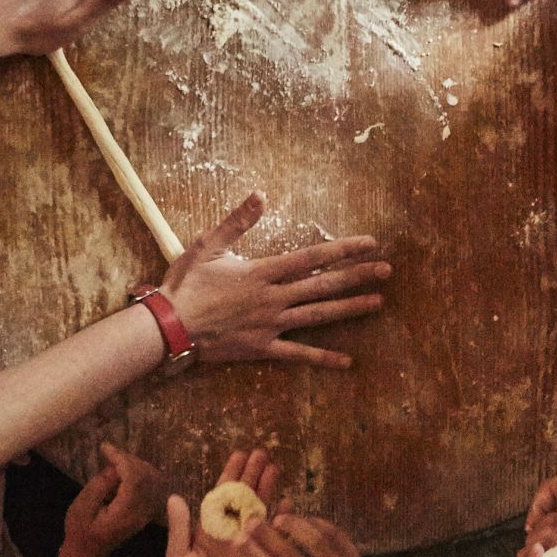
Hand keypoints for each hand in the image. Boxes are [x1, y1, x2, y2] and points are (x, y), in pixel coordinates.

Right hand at [60, 442, 167, 556]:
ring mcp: (145, 513)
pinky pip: (150, 486)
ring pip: (150, 479)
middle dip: (128, 459)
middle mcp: (141, 512)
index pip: (133, 478)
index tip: (105, 447)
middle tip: (109, 452)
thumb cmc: (79, 532)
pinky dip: (140, 473)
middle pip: (145, 477)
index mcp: (126, 512)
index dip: (122, 459)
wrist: (86, 555)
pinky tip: (125, 469)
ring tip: (115, 459)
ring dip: (135, 464)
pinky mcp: (144, 511)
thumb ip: (99, 487)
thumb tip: (114, 469)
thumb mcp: (81, 509)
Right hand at [159, 194, 389, 367]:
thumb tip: (260, 194)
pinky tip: (347, 362)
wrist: (168, 328)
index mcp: (262, 272)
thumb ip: (237, 221)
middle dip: (357, 276)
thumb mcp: (207, 245)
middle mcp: (273, 298)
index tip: (370, 242)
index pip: (311, 257)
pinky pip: (298, 355)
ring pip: (318, 315)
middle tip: (388, 270)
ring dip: (350, 309)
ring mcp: (270, 325)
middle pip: (323, 285)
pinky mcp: (263, 348)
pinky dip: (322, 358)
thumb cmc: (185, 285)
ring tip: (378, 303)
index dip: (342, 248)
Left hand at [163, 448, 280, 556]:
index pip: (223, 493)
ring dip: (268, 489)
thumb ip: (180, 527)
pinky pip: (274, 537)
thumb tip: (175, 496)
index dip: (231, 473)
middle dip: (253, 473)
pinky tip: (289, 504)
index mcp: (211, 525)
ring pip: (261, 509)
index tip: (239, 454)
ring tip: (275, 467)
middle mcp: (232, 528)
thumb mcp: (178, 555)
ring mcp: (249, 542)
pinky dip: (281, 520)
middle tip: (263, 452)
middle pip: (245, 495)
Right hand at [244, 513, 394, 556]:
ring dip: (293, 524)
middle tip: (251, 520)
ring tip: (279, 518)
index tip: (237, 538)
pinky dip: (316, 523)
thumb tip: (250, 550)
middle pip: (288, 554)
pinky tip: (303, 519)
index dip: (252, 555)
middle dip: (266, 535)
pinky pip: (334, 533)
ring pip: (314, 539)